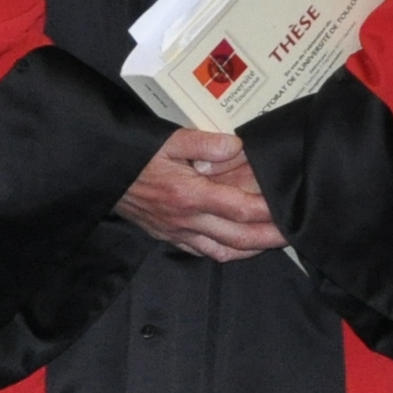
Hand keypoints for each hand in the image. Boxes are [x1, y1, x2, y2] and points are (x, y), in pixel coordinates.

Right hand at [119, 126, 286, 261]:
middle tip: (292, 234)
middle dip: (269, 239)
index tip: (287, 208)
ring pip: (222, 252)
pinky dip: (225, 251)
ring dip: (250, 249)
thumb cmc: (135, 155)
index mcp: (189, 195)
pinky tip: (237, 244)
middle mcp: (186, 220)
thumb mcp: (170, 139)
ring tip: (271, 241)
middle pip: (238, 239)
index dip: (267, 211)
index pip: (239, 209)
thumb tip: (237, 147)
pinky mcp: (168, 237)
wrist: (101, 174)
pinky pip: (202, 252)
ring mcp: (176, 233)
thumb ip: (207, 143)